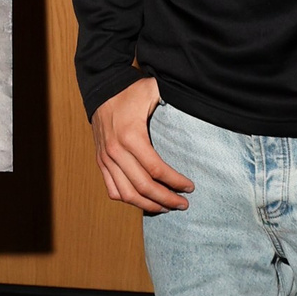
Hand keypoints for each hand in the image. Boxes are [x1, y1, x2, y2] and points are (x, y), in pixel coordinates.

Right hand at [93, 76, 190, 212]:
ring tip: (166, 207)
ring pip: (127, 194)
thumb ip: (172, 98)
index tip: (190, 187)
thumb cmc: (130, 91)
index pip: (156, 170)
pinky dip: (128, 199)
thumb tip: (196, 105)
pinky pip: (113, 190)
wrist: (101, 88)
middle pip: (143, 187)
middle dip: (166, 199)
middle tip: (183, 204)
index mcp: (131, 136)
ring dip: (148, 204)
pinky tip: (144, 200)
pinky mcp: (100, 161)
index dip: (175, 182)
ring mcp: (106, 158)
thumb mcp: (152, 90)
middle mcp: (116, 151)